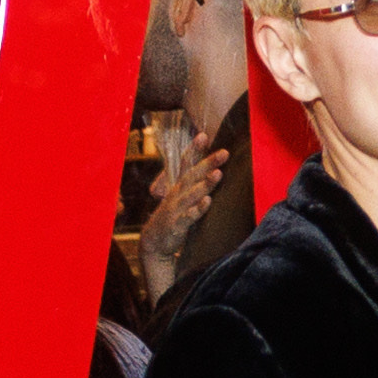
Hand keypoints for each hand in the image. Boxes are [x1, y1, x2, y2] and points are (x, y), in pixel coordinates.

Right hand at [139, 134, 227, 301]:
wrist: (153, 243)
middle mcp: (177, 194)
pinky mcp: (177, 225)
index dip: (194, 149)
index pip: (186, 164)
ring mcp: (176, 209)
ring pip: (192, 193)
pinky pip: (189, 216)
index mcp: (178, 187)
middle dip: (208, 162)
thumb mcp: (181, 199)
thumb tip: (210, 171)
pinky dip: (198, 209)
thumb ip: (193, 185)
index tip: (203, 135)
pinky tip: (208, 201)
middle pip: (193, 175)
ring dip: (205, 183)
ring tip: (218, 173)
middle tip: (224, 152)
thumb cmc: (172, 217)